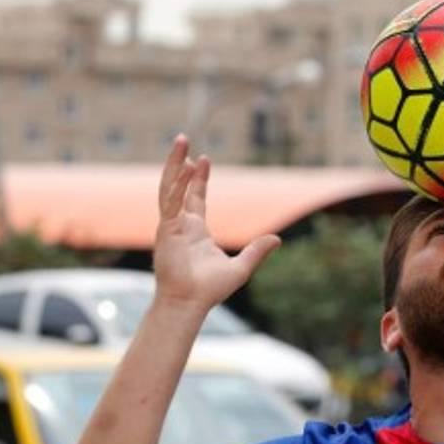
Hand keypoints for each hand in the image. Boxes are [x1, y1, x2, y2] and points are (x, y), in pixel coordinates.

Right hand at [152, 135, 280, 312]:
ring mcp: (171, 226)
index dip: (198, 178)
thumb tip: (277, 239)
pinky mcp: (166, 231)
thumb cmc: (210, 290)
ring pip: (170, 188)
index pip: (195, 197)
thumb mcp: (242, 267)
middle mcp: (181, 224)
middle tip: (184, 140)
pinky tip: (184, 168)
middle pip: (178, 186)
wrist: (191, 304)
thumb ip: (258, 251)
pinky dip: (176, 185)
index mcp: (195, 230)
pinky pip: (170, 203)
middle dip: (180, 163)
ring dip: (173, 165)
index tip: (202, 159)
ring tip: (181, 142)